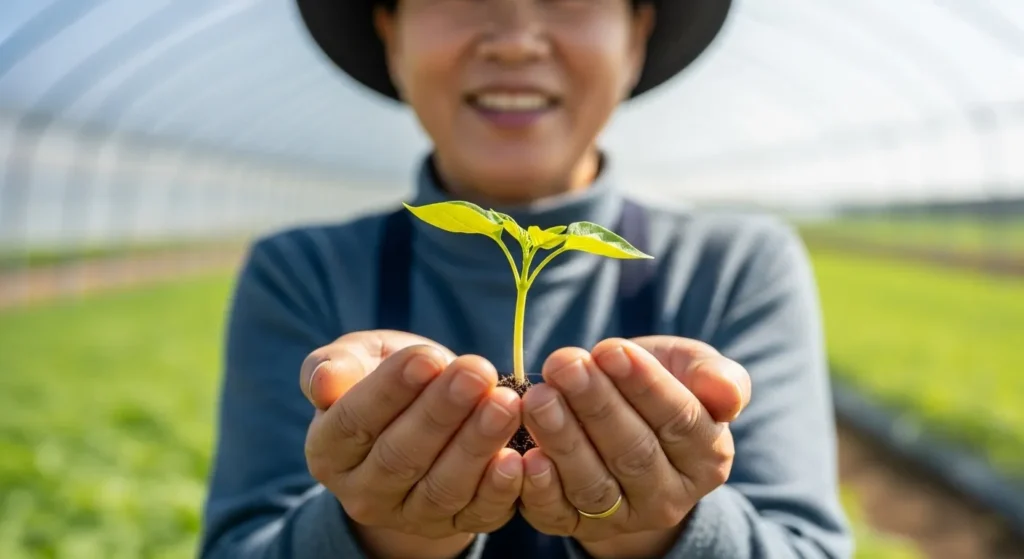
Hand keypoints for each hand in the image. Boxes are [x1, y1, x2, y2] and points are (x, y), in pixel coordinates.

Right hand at [301, 330, 524, 558]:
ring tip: (505, 403)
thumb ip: (335, 366)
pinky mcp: (454, 525)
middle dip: (441, 413)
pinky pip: (477, 514)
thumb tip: (325, 382)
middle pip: (400, 456)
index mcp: (329, 450)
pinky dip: (499, 489)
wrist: (420, 416)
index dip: (390, 390)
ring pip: (442, 487)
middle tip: (476, 373)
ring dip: (476, 445)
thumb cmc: (384, 377)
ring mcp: (409, 515)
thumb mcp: (356, 360)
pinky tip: (517, 458)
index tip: (426, 357)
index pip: (354, 421)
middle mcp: (362, 493)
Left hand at [518, 336, 750, 558]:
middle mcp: (669, 497)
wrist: (618, 420)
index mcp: (707, 456)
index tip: (612, 349)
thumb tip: (729, 394)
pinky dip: (540, 489)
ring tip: (539, 397)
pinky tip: (524, 456)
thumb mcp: (689, 369)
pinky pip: (558, 514)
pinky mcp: (576, 526)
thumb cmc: (655, 385)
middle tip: (565, 365)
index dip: (646, 386)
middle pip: (634, 452)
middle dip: (596, 405)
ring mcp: (622, 516)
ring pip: (594, 484)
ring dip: (563, 439)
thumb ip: (714, 376)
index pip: (680, 421)